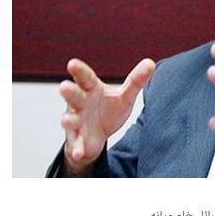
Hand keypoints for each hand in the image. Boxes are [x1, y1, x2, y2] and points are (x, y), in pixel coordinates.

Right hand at [59, 58, 154, 174]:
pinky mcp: (77, 138)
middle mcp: (80, 103)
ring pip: (70, 119)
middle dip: (69, 92)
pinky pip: (76, 143)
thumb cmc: (109, 109)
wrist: (99, 135)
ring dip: (68, 120)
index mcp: (91, 89)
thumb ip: (136, 81)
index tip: (72, 64)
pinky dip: (77, 148)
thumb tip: (150, 62)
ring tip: (66, 120)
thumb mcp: (124, 96)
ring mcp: (76, 121)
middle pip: (74, 96)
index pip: (85, 78)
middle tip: (63, 86)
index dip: (79, 70)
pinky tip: (79, 153)